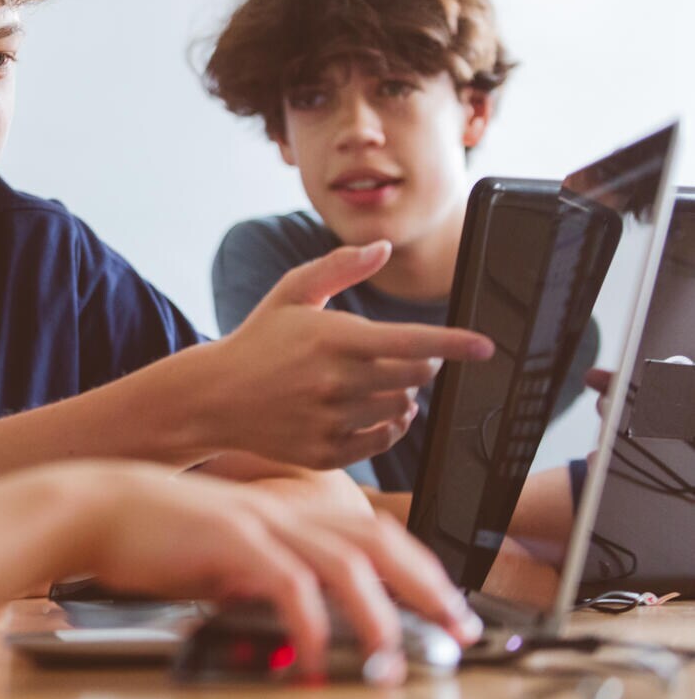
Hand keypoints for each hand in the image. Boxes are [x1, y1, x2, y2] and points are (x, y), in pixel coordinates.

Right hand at [82, 464, 480, 678]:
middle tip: (460, 629)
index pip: (372, 533)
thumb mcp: (223, 555)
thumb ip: (263, 578)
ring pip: (345, 561)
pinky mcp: (230, 540)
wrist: (97, 505)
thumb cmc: (153, 533)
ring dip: (379, 614)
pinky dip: (310, 623)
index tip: (449, 606)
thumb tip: (298, 620)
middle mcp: (283, 511)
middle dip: (427, 586)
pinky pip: (287, 583)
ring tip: (397, 659)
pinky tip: (317, 658)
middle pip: (378, 540)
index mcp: (286, 512)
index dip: (419, 567)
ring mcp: (259, 522)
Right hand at [203, 241, 492, 468]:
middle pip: (415, 376)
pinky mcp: (326, 451)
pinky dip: (390, 426)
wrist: (213, 397)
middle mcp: (336, 382)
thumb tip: (381, 247)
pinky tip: (372, 410)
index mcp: (333, 339)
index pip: (411, 341)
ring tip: (375, 382)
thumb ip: (339, 268)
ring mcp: (331, 421)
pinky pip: (383, 441)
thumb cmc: (258, 340)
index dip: (455, 344)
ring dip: (402, 394)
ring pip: (402, 408)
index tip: (486, 346)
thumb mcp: (291, 293)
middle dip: (421, 363)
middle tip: (403, 356)